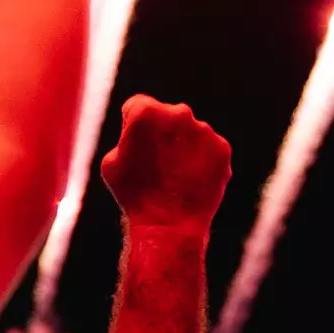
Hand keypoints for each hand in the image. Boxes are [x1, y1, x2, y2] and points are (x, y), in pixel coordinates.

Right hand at [101, 96, 230, 234]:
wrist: (168, 226)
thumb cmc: (133, 195)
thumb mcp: (111, 162)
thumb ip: (126, 137)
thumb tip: (140, 132)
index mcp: (145, 112)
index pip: (136, 106)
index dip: (132, 127)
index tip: (135, 146)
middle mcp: (178, 113)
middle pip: (166, 115)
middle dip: (161, 132)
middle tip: (156, 163)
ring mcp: (204, 130)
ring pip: (190, 131)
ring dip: (183, 146)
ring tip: (174, 177)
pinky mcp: (222, 148)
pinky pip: (208, 148)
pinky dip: (201, 160)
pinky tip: (190, 180)